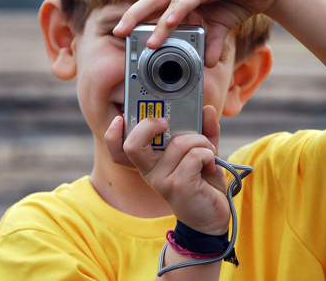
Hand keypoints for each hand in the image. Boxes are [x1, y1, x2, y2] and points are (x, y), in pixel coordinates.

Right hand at [105, 106, 229, 234]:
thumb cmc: (203, 183)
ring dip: (200, 141)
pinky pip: (193, 155)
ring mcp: (161, 180)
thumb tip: (206, 109)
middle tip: (166, 123)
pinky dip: (207, 153)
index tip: (122, 118)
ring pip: (179, 143)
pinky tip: (210, 164)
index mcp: (150, 161)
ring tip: (207, 152)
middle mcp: (150, 171)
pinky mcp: (177, 185)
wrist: (212, 217)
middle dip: (149, 125)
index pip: (119, 148)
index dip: (112, 133)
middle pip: (132, 144)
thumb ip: (203, 129)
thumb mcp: (202, 151)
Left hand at [114, 0, 278, 66]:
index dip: (134, 18)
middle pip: (152, 0)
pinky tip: (171, 21)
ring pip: (172, 1)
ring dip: (160, 23)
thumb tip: (206, 65)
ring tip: (150, 42)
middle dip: (134, 17)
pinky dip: (181, 9)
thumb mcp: (218, 27)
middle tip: (119, 33)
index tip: (119, 33)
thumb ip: (210, 42)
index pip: (151, 4)